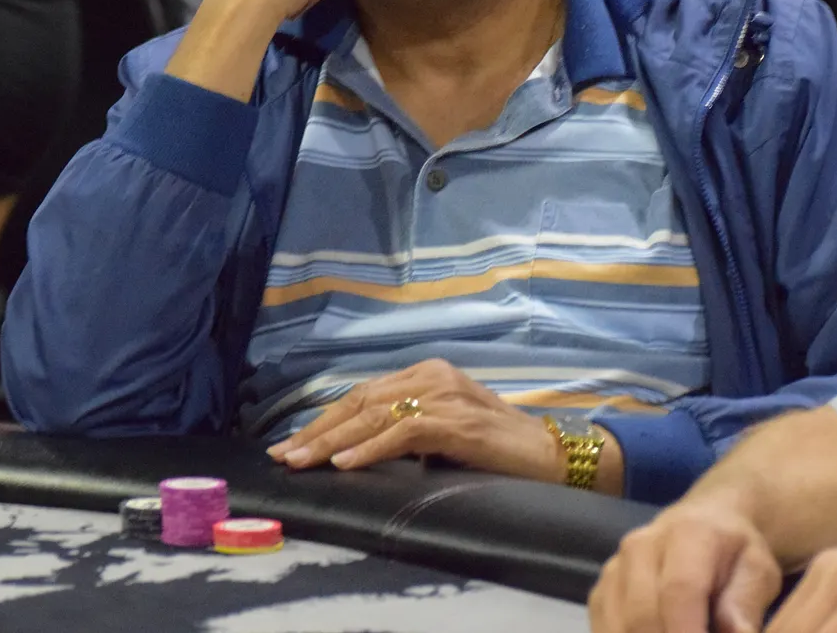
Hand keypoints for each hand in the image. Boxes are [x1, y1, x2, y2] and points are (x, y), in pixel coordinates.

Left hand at [266, 358, 565, 483]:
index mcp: (428, 373)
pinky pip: (403, 431)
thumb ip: (409, 430)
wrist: (552, 454)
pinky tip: (346, 463)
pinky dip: (371, 447)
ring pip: (374, 414)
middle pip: (360, 400)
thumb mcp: (446, 431)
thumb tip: (362, 450)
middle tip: (284, 455)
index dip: (326, 419)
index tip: (294, 444)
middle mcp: (432, 376)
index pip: (364, 393)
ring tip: (302, 462)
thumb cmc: (498, 449)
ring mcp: (445, 395)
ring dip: (333, 440)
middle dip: (318, 429)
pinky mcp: (457, 421)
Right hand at [589, 500, 782, 632]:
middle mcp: (640, 547)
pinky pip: (605, 632)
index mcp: (686, 535)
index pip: (679, 592)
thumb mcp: (757, 573)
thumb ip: (743, 608)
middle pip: (641, 616)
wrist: (706, 523)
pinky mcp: (600, 593)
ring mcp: (614, 570)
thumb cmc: (735, 554)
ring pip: (618, 629)